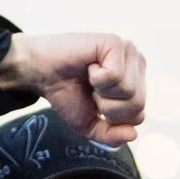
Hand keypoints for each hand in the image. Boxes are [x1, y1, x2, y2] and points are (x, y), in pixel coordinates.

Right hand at [0, 32, 146, 142]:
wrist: (40, 72)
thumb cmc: (67, 93)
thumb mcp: (90, 124)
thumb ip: (112, 135)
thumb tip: (133, 135)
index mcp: (136, 82)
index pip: (139, 116)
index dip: (111, 118)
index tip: (94, 101)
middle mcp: (137, 64)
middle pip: (137, 105)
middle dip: (108, 107)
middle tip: (91, 90)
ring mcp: (128, 52)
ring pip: (129, 91)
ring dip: (101, 92)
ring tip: (90, 77)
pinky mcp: (116, 43)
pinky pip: (115, 76)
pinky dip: (96, 78)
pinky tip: (89, 66)